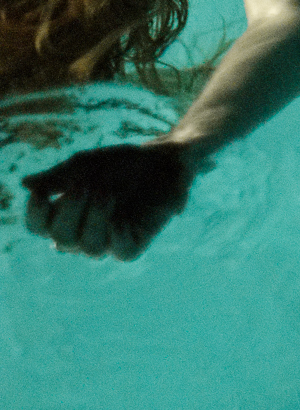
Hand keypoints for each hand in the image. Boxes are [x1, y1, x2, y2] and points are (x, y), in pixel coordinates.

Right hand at [22, 141, 195, 259]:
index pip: (39, 227)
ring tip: (105, 193)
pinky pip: (123, 252)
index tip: (40, 193)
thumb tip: (26, 184)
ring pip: (90, 248)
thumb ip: (59, 176)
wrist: (163, 158)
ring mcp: (111, 239)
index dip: (35, 214)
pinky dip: (117, 238)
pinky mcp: (138, 241)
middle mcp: (84, 232)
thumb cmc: (121, 162)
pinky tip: (118, 220)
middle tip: (83, 185)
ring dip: (94, 220)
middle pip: (62, 239)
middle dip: (69, 212)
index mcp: (66, 215)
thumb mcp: (87, 165)